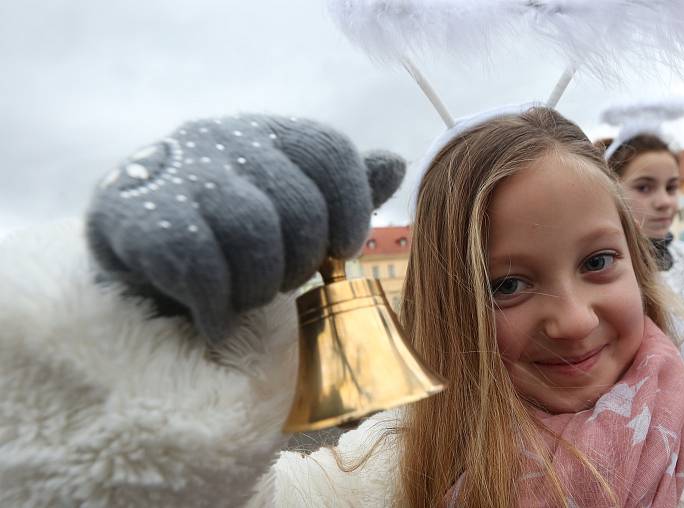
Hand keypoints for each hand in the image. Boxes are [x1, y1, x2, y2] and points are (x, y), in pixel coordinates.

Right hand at [86, 114, 404, 342]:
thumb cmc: (225, 217)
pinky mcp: (143, 216)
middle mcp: (226, 139)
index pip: (330, 153)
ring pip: (254, 234)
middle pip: (299, 207)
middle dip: (300, 263)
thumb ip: (341, 186)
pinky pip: (202, 267)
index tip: (343, 249)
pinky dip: (218, 306)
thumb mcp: (285, 195)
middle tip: (281, 283)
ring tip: (248, 298)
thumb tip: (395, 164)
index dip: (352, 208)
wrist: (129, 226)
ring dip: (260, 285)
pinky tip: (216, 319)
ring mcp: (182, 174)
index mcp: (269, 132)